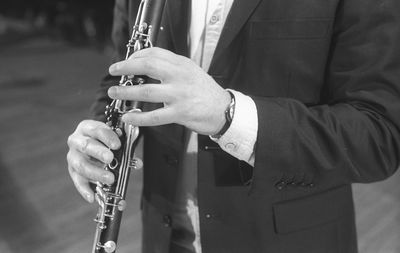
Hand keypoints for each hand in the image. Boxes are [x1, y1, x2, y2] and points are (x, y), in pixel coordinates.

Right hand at [67, 120, 120, 202]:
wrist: (91, 141)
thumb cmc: (105, 139)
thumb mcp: (114, 137)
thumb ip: (125, 147)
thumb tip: (138, 163)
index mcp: (87, 127)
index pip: (97, 130)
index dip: (107, 137)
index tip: (118, 144)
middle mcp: (76, 140)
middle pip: (86, 146)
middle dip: (99, 152)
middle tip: (110, 159)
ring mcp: (73, 156)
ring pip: (80, 165)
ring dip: (96, 172)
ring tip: (110, 179)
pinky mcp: (72, 170)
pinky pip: (77, 181)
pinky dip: (85, 189)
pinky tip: (92, 196)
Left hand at [107, 47, 230, 134]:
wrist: (224, 109)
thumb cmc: (205, 91)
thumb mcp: (191, 71)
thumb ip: (171, 67)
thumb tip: (145, 65)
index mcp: (182, 64)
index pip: (155, 53)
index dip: (136, 56)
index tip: (126, 62)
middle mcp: (180, 77)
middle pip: (148, 66)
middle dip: (126, 68)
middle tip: (113, 71)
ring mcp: (180, 95)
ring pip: (147, 92)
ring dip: (126, 92)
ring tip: (115, 93)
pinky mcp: (180, 113)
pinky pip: (154, 116)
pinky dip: (139, 117)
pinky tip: (128, 117)